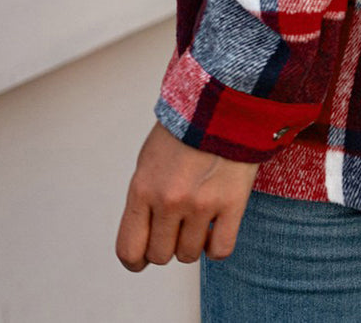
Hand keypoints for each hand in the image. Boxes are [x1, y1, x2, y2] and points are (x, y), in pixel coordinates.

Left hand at [115, 120, 260, 270]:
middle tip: (177, 227)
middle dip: (167, 245)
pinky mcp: (232, 202)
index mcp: (143, 189)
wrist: (224, 100)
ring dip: (193, 243)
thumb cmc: (185, 129)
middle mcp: (169, 200)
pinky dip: (217, 247)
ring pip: (189, 255)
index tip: (144, 256)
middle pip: (160, 255)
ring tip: (199, 220)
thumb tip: (144, 234)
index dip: (136, 260)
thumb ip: (144, 198)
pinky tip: (217, 228)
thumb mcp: (150, 160)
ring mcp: (201, 203)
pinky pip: (220, 250)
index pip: (129, 250)